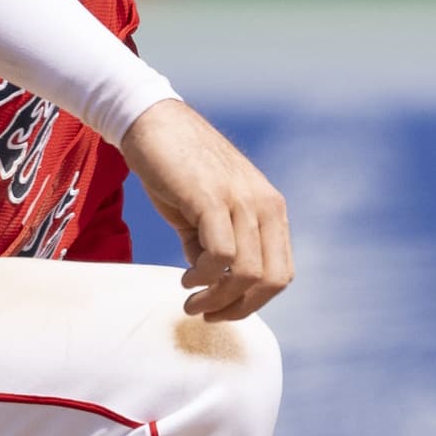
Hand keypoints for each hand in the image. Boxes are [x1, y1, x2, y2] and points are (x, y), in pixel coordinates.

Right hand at [118, 98, 291, 321]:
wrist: (154, 123)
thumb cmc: (179, 170)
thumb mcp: (207, 213)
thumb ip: (216, 246)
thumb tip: (213, 285)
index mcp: (271, 210)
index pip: (282, 273)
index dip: (255, 302)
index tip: (224, 311)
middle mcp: (265, 205)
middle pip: (272, 280)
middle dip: (239, 307)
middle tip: (206, 312)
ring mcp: (242, 200)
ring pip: (248, 272)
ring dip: (218, 298)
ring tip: (192, 299)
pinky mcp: (212, 197)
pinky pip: (221, 254)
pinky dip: (204, 277)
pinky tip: (187, 277)